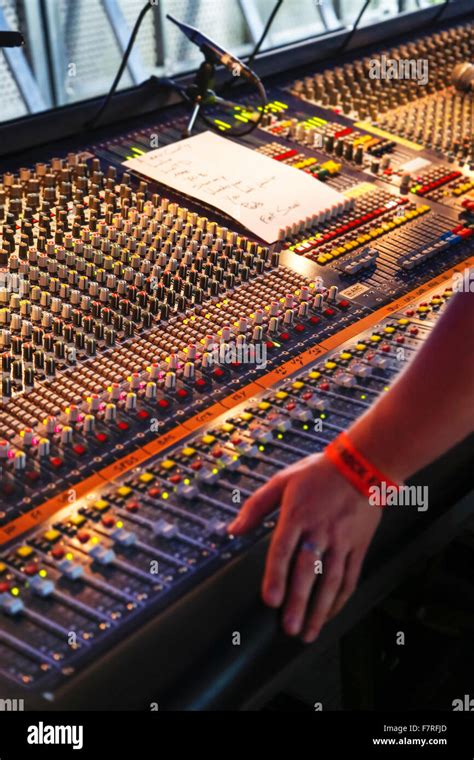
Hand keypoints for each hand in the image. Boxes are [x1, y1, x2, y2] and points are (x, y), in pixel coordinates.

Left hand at [227, 452, 381, 641]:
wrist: (364, 463)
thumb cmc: (319, 471)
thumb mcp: (283, 480)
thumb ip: (256, 506)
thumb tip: (232, 529)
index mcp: (298, 514)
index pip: (283, 549)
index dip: (276, 576)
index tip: (270, 600)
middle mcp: (320, 530)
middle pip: (307, 571)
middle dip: (299, 603)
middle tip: (289, 628)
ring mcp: (341, 540)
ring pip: (331, 580)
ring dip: (320, 609)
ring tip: (309, 632)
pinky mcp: (359, 546)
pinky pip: (350, 576)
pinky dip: (341, 598)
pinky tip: (330, 613)